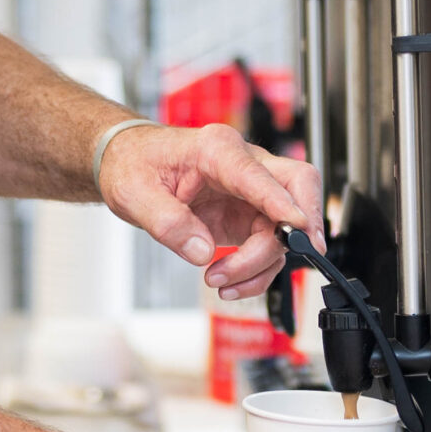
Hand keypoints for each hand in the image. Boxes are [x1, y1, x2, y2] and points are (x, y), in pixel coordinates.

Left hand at [97, 123, 323, 298]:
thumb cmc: (133, 164)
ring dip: (262, 263)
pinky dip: (256, 270)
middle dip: (303, 225)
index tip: (300, 234)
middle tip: (300, 256)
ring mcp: (249, 191)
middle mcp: (242, 165)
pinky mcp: (247, 214)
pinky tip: (229, 282)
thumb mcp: (135, 194)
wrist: (127, 163)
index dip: (285, 205)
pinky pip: (269, 244)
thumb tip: (202, 252)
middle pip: (297, 187)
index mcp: (216, 149)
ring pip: (284, 227)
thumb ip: (168, 223)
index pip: (262, 177)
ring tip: (220, 281)